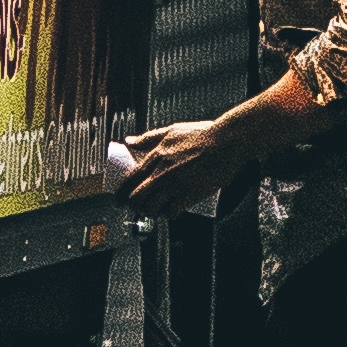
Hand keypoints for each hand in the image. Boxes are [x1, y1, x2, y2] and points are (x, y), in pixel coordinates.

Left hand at [118, 122, 234, 214]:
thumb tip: (129, 142)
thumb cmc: (202, 134)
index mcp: (155, 158)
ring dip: (151, 212)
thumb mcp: (170, 131)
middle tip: (137, 207)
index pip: (129, 181)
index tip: (120, 201)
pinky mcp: (190, 195)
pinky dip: (169, 215)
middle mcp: (162, 174)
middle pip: (137, 199)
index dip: (120, 195)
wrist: (226, 142)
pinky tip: (171, 212)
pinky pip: (172, 212)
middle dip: (134, 206)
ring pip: (152, 208)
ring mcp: (176, 186)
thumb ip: (148, 138)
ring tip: (154, 210)